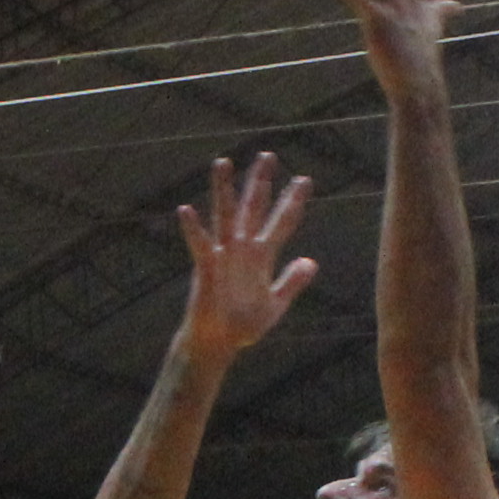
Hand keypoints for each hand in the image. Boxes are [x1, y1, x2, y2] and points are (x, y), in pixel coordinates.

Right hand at [175, 154, 319, 358]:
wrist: (218, 344)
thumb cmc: (242, 326)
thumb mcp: (275, 304)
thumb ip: (292, 282)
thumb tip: (311, 262)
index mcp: (262, 257)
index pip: (282, 223)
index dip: (292, 202)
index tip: (304, 180)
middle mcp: (243, 249)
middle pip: (254, 208)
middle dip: (261, 182)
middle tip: (268, 155)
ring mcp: (224, 255)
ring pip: (225, 215)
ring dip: (224, 190)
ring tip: (223, 162)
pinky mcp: (206, 267)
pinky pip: (200, 244)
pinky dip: (193, 228)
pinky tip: (186, 209)